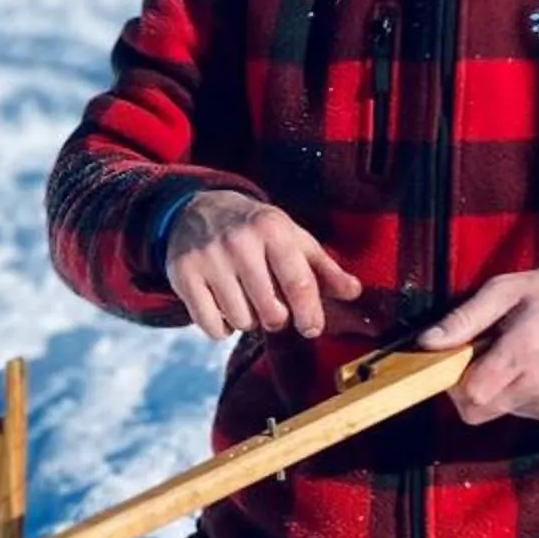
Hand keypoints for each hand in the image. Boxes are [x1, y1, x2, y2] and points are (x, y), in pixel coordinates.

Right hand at [166, 192, 361, 340]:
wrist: (197, 209)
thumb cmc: (256, 231)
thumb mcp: (292, 238)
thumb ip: (324, 268)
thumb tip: (355, 292)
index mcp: (273, 229)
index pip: (298, 281)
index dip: (310, 312)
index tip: (312, 328)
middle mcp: (239, 241)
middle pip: (270, 310)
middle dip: (277, 318)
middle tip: (272, 307)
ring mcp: (208, 258)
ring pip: (241, 321)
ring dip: (248, 320)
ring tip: (245, 300)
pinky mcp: (183, 275)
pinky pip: (211, 327)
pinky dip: (222, 328)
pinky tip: (224, 306)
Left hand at [419, 268, 538, 423]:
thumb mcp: (505, 290)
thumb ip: (465, 318)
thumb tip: (427, 342)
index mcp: (523, 352)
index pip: (468, 393)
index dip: (454, 378)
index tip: (460, 357)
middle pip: (476, 411)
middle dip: (469, 388)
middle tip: (484, 357)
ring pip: (497, 411)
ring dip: (495, 389)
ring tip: (517, 355)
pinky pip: (520, 412)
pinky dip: (517, 394)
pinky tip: (534, 368)